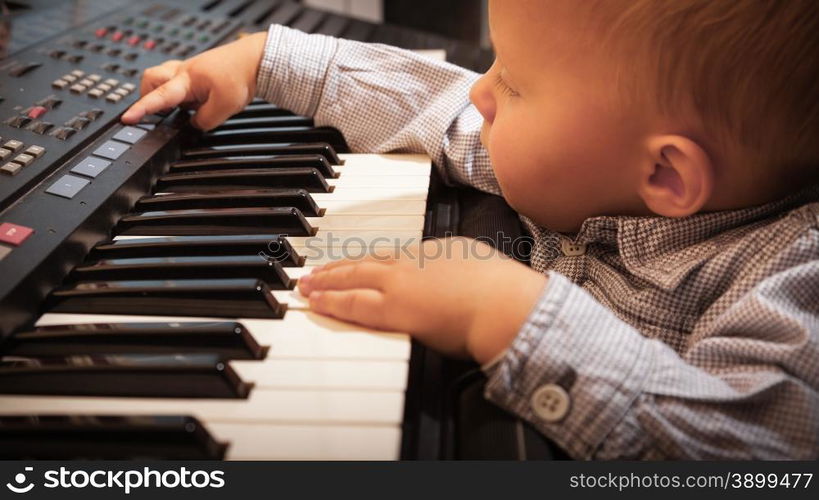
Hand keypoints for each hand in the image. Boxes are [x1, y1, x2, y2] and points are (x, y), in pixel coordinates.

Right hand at [121, 32, 267, 129]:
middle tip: (158, 112)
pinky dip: (182, 96)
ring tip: (185, 109)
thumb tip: (194, 126)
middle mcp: (182, 73)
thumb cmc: (240, 75)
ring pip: (163, 80)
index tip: (128, 118)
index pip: (159, 97)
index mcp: (186, 80)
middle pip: (149, 79)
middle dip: (148, 96)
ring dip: (167, 96)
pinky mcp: (196, 75)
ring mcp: (188, 71)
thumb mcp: (224, 108)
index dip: (142, 109)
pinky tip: (199, 103)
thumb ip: (205, 121)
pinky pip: (179, 84)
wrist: (254, 60)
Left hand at [298, 237, 547, 363]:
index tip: (356, 265)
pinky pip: (352, 305)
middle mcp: (412, 262)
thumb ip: (466, 269)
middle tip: (314, 271)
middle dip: (337, 267)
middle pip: (365, 262)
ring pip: (352, 279)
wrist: (502, 303)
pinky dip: (330, 301)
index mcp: (435, 250)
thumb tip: (466, 274)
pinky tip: (315, 302)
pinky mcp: (392, 310)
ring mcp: (399, 284)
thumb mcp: (484, 266)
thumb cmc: (503, 291)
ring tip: (306, 285)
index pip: (393, 256)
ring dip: (325, 281)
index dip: (369, 261)